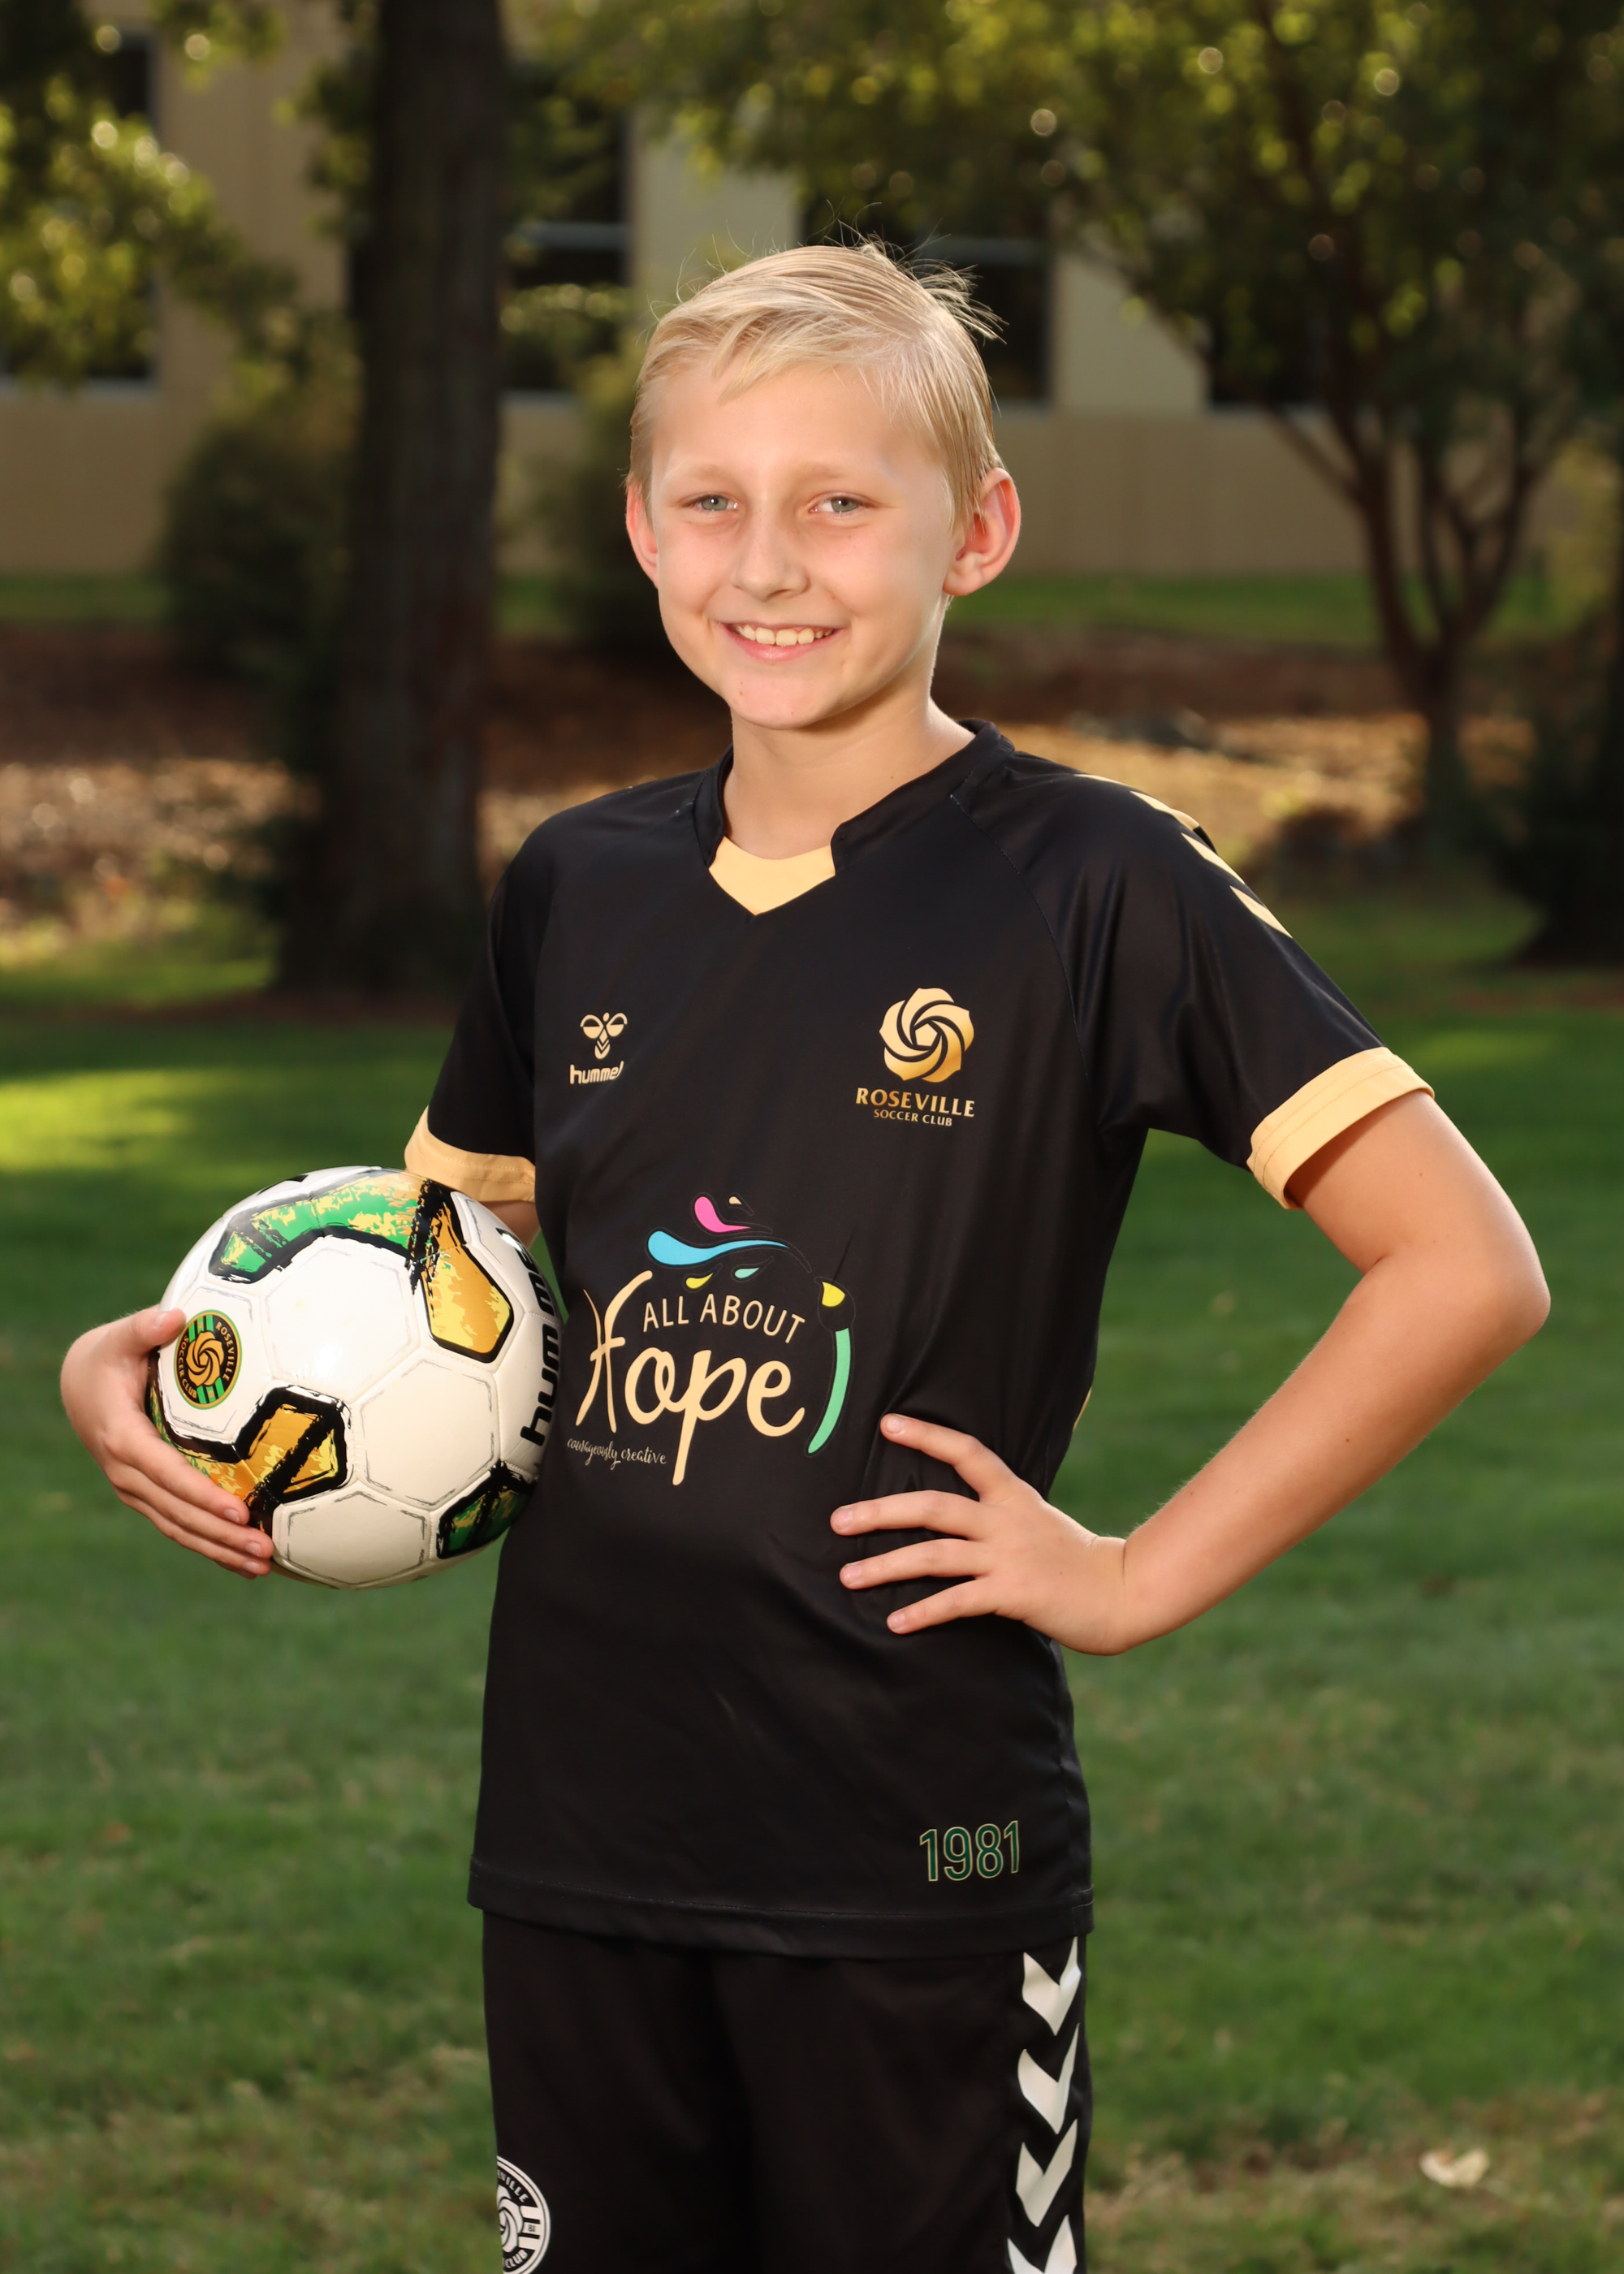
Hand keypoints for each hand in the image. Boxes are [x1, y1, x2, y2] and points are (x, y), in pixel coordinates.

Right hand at [60, 1307, 272, 1578]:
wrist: (82, 1386)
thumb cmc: (113, 1356)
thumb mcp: (121, 1337)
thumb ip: (145, 1327)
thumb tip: (174, 1315)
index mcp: (122, 1438)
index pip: (166, 1473)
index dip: (202, 1494)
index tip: (240, 1510)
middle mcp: (125, 1473)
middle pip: (177, 1512)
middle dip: (220, 1534)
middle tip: (266, 1549)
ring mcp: (135, 1489)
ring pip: (179, 1528)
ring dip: (220, 1549)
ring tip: (264, 1563)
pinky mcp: (147, 1496)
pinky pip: (179, 1525)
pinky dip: (211, 1545)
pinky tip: (247, 1561)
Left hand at [832, 1413, 1131, 1652]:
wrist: (1122, 1592)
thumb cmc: (1075, 1560)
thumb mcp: (1037, 1521)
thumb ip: (998, 1515)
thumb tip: (951, 1517)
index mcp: (1013, 1495)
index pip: (966, 1452)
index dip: (926, 1435)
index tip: (887, 1423)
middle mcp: (1006, 1520)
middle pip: (933, 1506)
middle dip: (880, 1512)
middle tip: (837, 1520)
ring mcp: (1009, 1557)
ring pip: (935, 1556)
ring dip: (886, 1566)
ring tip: (848, 1577)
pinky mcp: (1014, 1595)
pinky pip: (957, 1602)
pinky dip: (923, 1612)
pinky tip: (895, 1623)